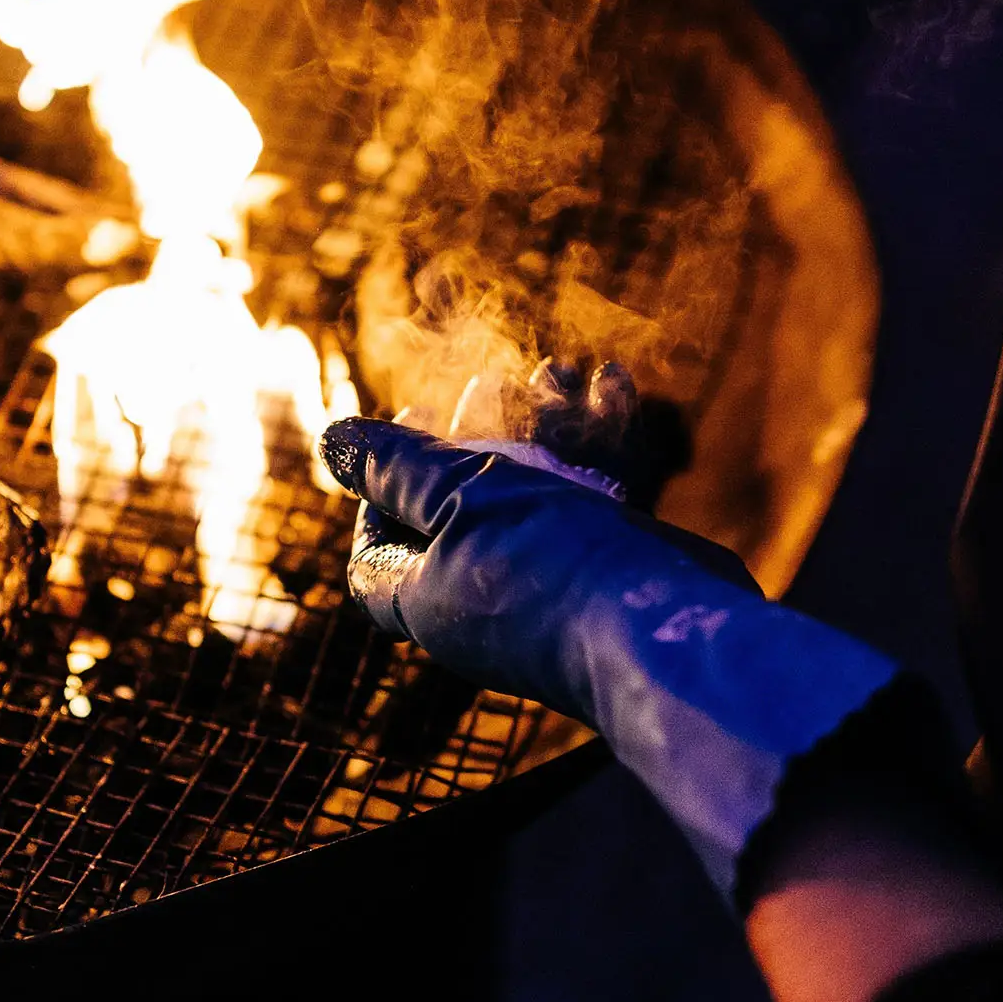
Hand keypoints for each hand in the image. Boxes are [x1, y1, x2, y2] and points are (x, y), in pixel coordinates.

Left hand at [321, 416, 896, 890]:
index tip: (404, 432)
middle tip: (489, 384)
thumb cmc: (548, 566)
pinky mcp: (609, 569)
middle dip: (474, 435)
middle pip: (458, 507)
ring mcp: (550, 584)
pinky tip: (613, 387)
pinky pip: (592, 497)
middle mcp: (483, 596)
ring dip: (541, 424)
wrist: (669, 631)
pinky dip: (596, 443)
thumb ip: (397, 466)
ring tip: (561, 371)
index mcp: (425, 595)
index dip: (377, 489)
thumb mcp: (456, 498)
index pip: (375, 548)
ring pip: (534, 491)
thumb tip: (333, 442)